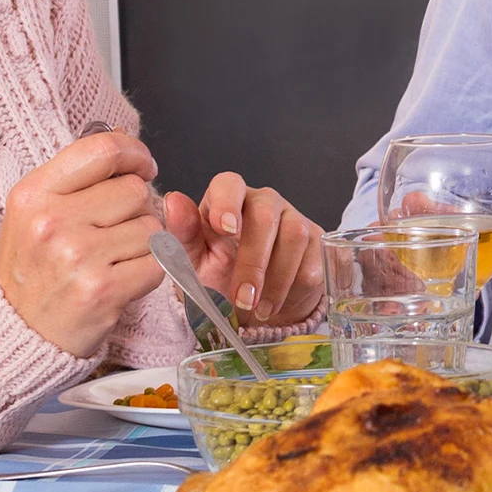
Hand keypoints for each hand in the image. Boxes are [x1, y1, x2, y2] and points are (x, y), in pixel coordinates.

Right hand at [0, 130, 166, 355]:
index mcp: (33, 194)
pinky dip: (149, 270)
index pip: (102, 150)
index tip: (143, 166)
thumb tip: (124, 142)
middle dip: (136, 207)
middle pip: (134, 190)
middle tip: (115, 229)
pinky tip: (122, 278)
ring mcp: (78, 257)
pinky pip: (157, 263)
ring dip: (144, 242)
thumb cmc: (31, 268)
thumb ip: (75, 178)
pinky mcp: (103, 290)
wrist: (16, 332)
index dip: (134, 153)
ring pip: (151, 227)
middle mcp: (52, 221)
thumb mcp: (32, 212)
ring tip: (113, 258)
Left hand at [163, 174, 322, 325]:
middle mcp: (263, 202)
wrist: (251, 305)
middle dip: (253, 262)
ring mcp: (294, 219)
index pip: (229, 184)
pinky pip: (314, 261)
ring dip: (276, 279)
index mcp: (226, 199)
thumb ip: (182, 232)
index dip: (228, 203)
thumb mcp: (194, 259)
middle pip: (265, 216)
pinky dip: (294, 288)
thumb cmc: (217, 274)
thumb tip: (173, 200)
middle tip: (242, 297)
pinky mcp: (317, 243)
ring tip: (256, 308)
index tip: (225, 230)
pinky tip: (275, 305)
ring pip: (294, 237)